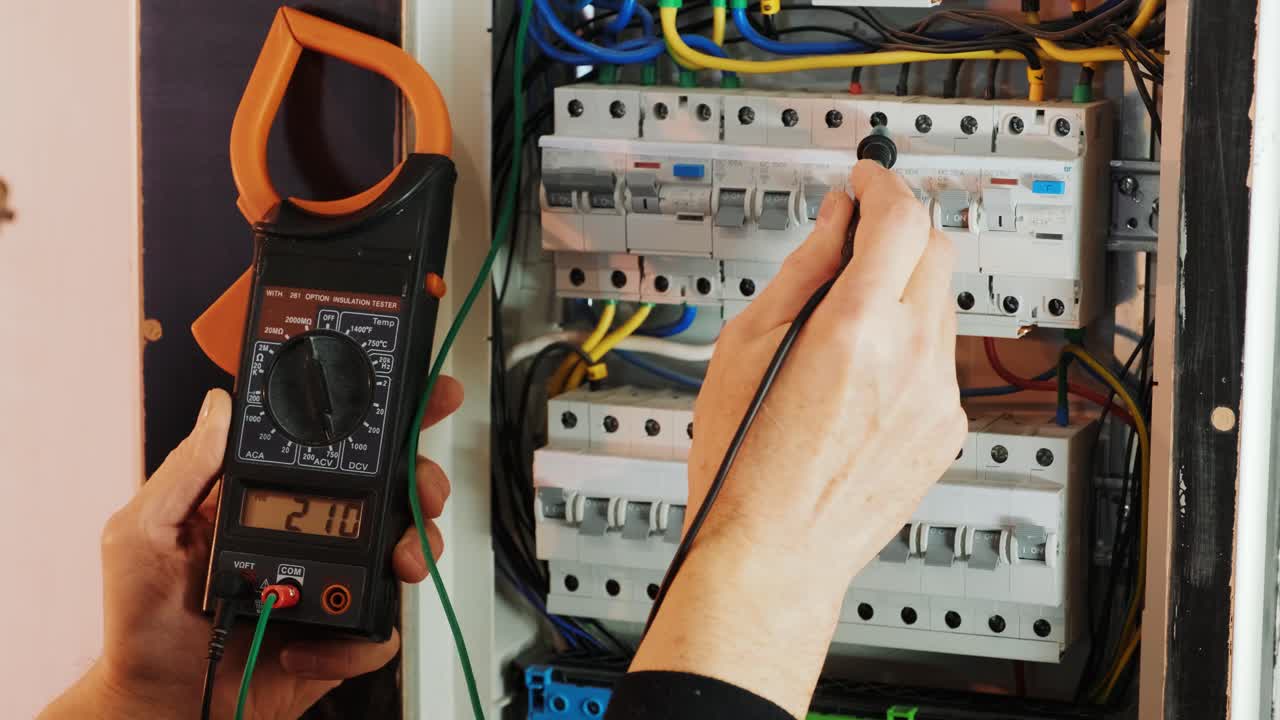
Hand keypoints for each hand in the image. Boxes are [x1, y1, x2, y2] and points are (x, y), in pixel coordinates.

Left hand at [40, 378, 462, 719]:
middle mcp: (308, 534)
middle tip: (422, 491)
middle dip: (420, 480)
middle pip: (388, 490)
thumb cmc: (142, 625)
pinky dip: (358, 640)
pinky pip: (381, 630)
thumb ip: (184, 471)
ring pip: (403, 550)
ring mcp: (330, 582)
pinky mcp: (342, 636)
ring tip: (395, 564)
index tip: (409, 402)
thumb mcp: (142, 533)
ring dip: (414, 550)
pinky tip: (311, 642)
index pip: (329, 447)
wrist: (161, 707)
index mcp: (267, 500)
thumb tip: (219, 409)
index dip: (376, 420)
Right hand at [632, 161, 964, 717]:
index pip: (899, 219)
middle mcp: (911, 359)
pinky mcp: (947, 429)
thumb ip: (803, 268)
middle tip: (857, 238)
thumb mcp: (745, 345)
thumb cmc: (744, 464)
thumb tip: (837, 219)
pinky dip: (912, 344)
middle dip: (899, 231)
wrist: (774, 553)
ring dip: (905, 289)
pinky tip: (864, 376)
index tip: (867, 178)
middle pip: (936, 250)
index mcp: (854, 330)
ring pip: (944, 304)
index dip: (883, 183)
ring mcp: (938, 399)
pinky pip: (942, 359)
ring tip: (848, 323)